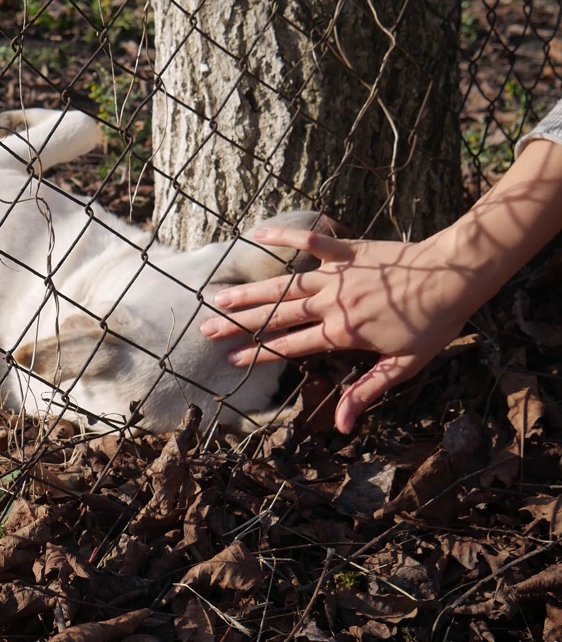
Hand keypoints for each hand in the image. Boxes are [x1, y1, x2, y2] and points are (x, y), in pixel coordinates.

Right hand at [198, 227, 485, 433]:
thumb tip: (341, 425)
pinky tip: (256, 234)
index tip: (233, 360)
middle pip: (276, 316)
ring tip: (218, 296)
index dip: (260, 354)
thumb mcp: (403, 365)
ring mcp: (335, 275)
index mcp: (341, 333)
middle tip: (207, 329)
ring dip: (249, 292)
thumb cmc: (432, 323)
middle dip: (239, 324)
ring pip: (283, 285)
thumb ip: (366, 391)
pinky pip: (309, 242)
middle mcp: (330, 304)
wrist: (454, 275)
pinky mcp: (345, 251)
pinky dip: (283, 237)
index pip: (292, 346)